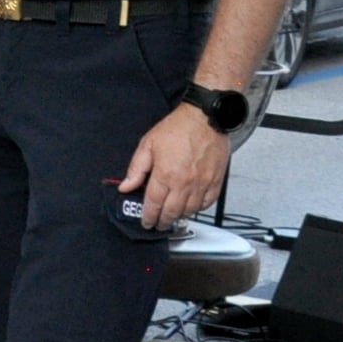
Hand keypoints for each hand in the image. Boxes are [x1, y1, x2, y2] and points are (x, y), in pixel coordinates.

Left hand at [119, 102, 228, 228]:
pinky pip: (207, 203)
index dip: (148, 217)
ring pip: (190, 211)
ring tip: (172, 217)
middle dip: (163, 221)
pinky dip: (198, 209)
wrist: (206, 117)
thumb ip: (136, 169)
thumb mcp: (148, 145)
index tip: (146, 222)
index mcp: (166, 174)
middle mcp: (185, 183)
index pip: (154, 204)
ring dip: (180, 217)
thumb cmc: (177, 128)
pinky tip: (191, 207)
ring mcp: (203, 184)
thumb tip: (125, 186)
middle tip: (158, 224)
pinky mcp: (216, 181)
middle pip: (172, 212)